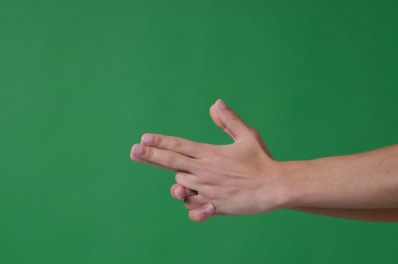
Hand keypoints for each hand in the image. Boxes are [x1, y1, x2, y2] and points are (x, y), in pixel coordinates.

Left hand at [130, 99, 286, 221]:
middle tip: (134, 151)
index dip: (160, 141)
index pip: (179, 145)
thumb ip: (229, 120)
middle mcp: (204, 171)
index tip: (144, 138)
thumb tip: (215, 103)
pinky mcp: (214, 206)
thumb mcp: (247, 135)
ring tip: (181, 183)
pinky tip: (196, 203)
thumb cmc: (261, 160)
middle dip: (150, 155)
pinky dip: (193, 207)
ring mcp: (207, 189)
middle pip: (171, 163)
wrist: (275, 187)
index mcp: (210, 153)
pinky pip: (193, 209)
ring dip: (179, 184)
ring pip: (181, 186)